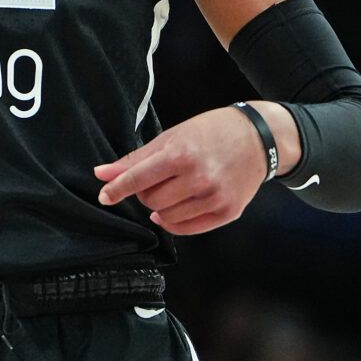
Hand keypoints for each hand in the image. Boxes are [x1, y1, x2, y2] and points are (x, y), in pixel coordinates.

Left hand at [93, 104, 288, 235]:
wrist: (259, 138)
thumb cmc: (212, 132)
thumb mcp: (173, 137)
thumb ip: (136, 158)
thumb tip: (102, 173)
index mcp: (182, 154)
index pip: (138, 178)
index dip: (117, 189)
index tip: (104, 196)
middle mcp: (199, 178)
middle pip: (151, 200)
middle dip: (145, 193)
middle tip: (157, 180)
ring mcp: (215, 197)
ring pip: (167, 217)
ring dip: (160, 207)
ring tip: (172, 190)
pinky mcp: (228, 212)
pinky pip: (188, 229)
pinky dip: (174, 222)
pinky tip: (175, 208)